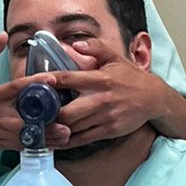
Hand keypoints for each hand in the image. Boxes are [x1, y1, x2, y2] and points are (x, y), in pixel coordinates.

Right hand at [0, 34, 73, 150]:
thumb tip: (3, 34)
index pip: (16, 88)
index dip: (35, 83)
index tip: (52, 79)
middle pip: (25, 121)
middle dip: (46, 123)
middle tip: (66, 122)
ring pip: (25, 137)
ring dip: (45, 138)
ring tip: (64, 136)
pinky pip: (20, 145)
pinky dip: (36, 145)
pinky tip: (51, 144)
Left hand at [41, 42, 167, 147]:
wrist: (154, 99)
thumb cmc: (130, 77)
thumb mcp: (115, 57)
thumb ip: (95, 47)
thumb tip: (74, 44)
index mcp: (99, 79)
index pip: (69, 78)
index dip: (49, 81)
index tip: (32, 84)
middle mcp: (101, 99)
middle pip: (67, 111)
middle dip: (49, 114)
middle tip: (32, 114)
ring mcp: (105, 117)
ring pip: (73, 127)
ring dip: (55, 129)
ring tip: (39, 128)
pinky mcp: (109, 131)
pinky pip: (84, 139)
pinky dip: (68, 141)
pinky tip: (56, 140)